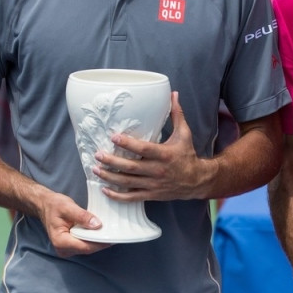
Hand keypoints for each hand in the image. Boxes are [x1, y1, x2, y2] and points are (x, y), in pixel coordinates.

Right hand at [38, 190, 111, 256]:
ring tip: (110, 232)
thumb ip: (82, 216)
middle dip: (101, 242)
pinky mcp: (70, 246)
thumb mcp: (68, 207)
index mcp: (60, 241)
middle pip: (87, 249)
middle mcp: (63, 249)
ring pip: (87, 248)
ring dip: (98, 241)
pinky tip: (101, 232)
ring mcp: (66, 249)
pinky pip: (84, 245)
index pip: (85, 246)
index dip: (100, 243)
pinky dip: (93, 239)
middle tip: (116, 234)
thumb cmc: (54, 205)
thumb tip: (97, 225)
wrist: (45, 205)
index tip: (113, 238)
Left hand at [93, 92, 214, 201]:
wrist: (196, 181)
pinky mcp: (151, 194)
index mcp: (164, 154)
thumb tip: (174, 95)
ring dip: (110, 177)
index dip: (128, 144)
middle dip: (112, 161)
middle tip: (98, 154)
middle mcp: (157, 170)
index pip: (143, 149)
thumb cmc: (188, 155)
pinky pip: (132, 197)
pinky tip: (105, 189)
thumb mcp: (184, 134)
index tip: (113, 137)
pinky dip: (118, 195)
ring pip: (128, 182)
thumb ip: (177, 114)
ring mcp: (153, 184)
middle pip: (131, 167)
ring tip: (96, 170)